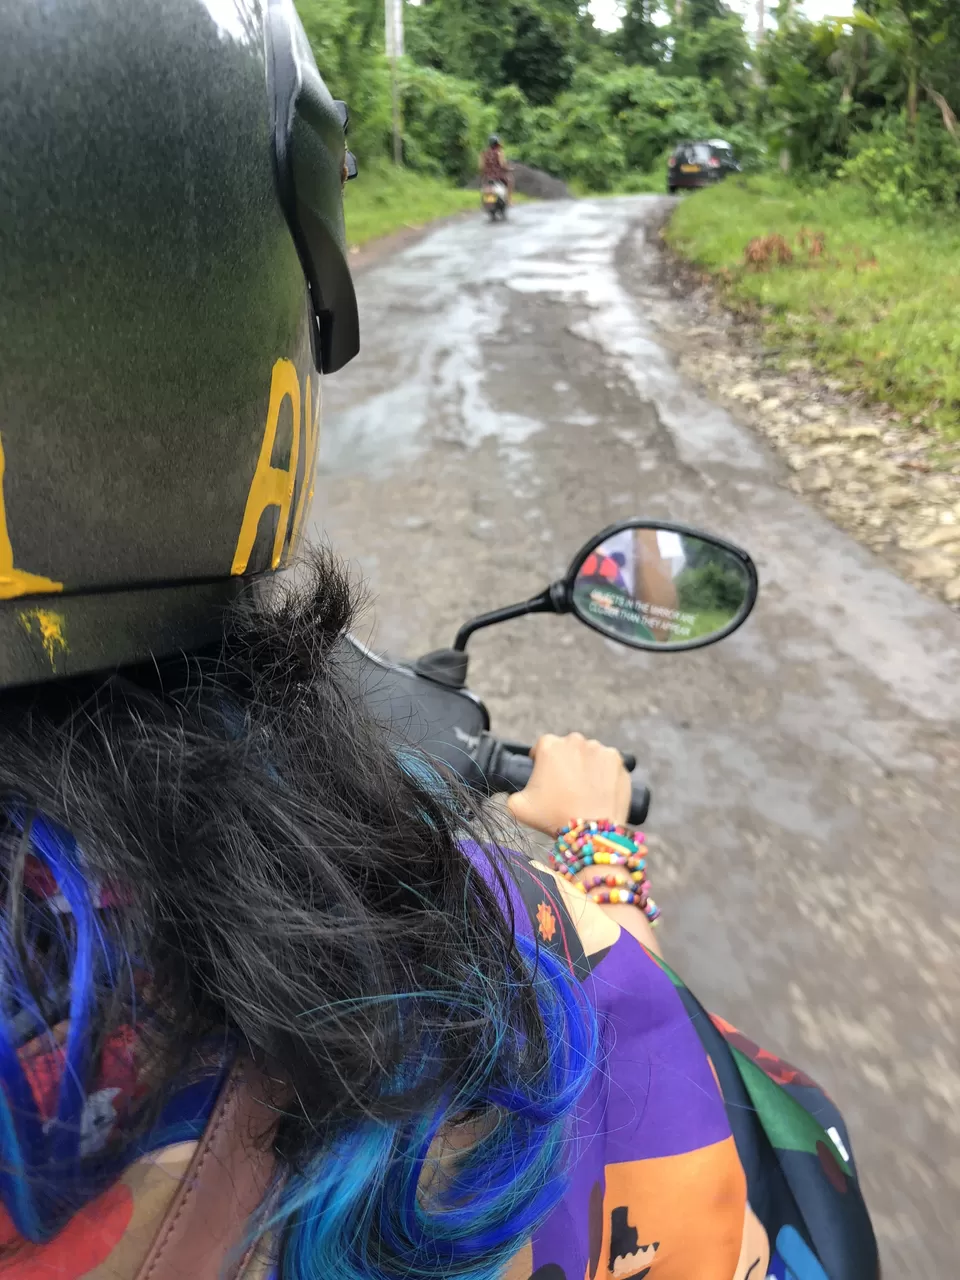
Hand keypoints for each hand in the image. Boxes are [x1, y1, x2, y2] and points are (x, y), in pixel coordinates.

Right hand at [506, 732, 630, 836]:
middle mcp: (575, 741)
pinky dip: (605, 774)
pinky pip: (608, 765)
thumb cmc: (554, 817)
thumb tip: (515, 793)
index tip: (545, 779)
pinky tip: (600, 791)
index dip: (541, 763)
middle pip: (567, 749)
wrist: (592, 832)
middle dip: (566, 763)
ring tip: (585, 791)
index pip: (542, 747)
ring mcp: (600, 749)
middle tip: (566, 787)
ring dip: (586, 767)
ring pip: (589, 755)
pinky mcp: (619, 761)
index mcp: (549, 746)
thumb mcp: (518, 808)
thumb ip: (511, 794)